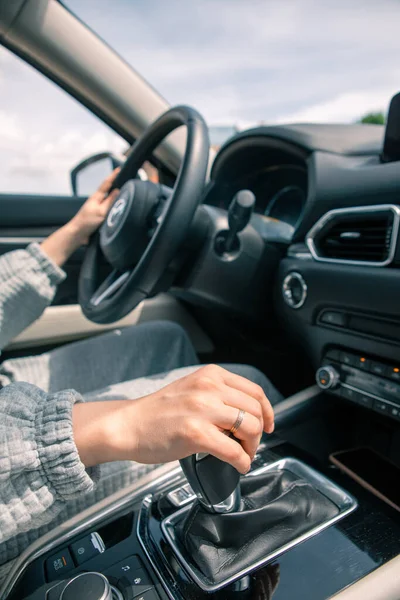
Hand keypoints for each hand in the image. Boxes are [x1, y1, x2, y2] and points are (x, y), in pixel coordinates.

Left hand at [69, 168, 120, 244]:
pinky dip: (113, 204)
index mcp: (97, 197)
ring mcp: (97, 208)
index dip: (113, 176)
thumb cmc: (87, 222)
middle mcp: (97, 200)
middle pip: (108, 190)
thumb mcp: (101, 211)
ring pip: (108, 199)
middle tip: (124, 178)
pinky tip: (116, 207)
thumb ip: (110, 201)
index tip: (119, 169)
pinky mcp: (97, 215)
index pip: (106, 183)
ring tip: (123, 191)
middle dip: (115, 183)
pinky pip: (108, 207)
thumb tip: (117, 190)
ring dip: (114, 195)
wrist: (77, 233)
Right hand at [73, 365, 274, 473]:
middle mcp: (209, 388)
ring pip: (250, 428)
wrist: (128, 425)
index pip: (254, 391)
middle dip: (260, 432)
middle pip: (256, 410)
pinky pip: (234, 451)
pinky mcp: (196, 434)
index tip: (268, 424)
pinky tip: (238, 465)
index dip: (267, 410)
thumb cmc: (157, 412)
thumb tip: (247, 414)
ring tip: (243, 454)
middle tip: (250, 445)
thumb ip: (217, 394)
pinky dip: (242, 462)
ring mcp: (202, 410)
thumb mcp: (192, 388)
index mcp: (210, 375)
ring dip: (252, 447)